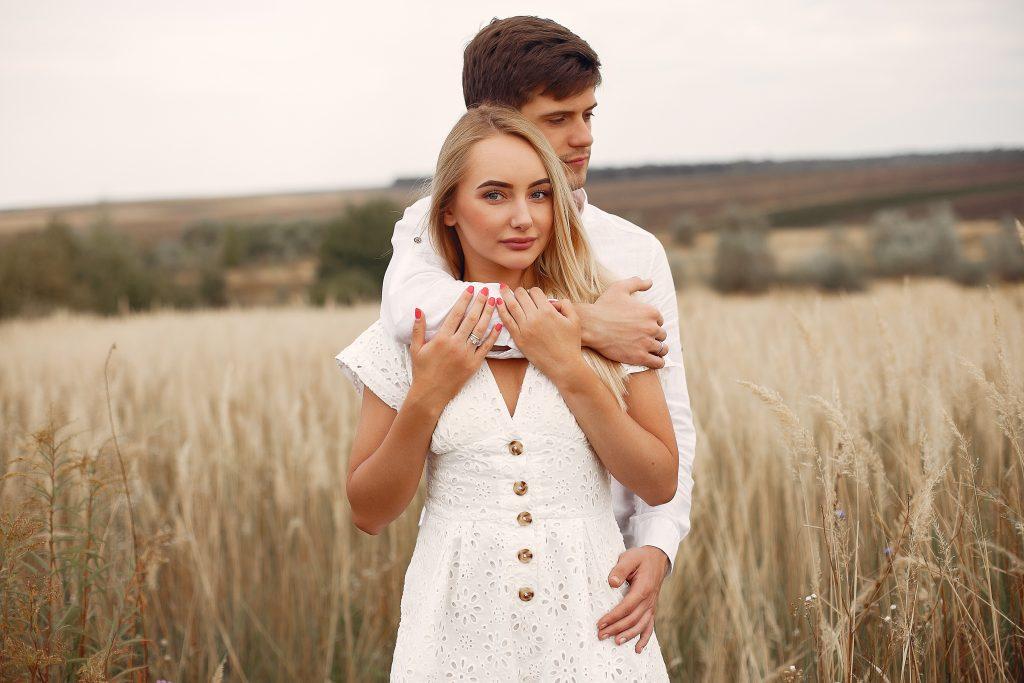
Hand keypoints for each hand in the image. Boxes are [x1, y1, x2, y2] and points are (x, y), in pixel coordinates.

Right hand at [409, 286, 501, 408]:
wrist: (430, 394)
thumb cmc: (421, 370)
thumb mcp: (415, 348)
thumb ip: (418, 328)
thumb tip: (418, 309)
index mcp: (441, 338)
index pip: (456, 314)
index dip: (464, 300)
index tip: (471, 288)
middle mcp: (456, 344)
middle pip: (471, 319)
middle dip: (480, 303)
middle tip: (486, 290)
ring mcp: (466, 355)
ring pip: (481, 330)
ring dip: (488, 314)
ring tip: (494, 302)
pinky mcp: (474, 364)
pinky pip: (486, 347)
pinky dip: (493, 336)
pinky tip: (499, 325)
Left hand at [495, 284, 582, 382]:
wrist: (564, 365)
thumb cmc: (571, 344)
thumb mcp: (575, 320)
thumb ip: (566, 305)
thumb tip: (555, 300)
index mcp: (548, 311)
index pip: (535, 292)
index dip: (533, 291)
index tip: (533, 294)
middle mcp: (534, 318)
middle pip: (521, 296)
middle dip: (518, 291)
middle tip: (516, 290)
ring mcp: (525, 328)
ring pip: (511, 306)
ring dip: (506, 295)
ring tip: (502, 289)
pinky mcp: (519, 339)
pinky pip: (507, 321)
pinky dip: (501, 310)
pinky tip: (498, 304)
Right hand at [582, 276, 668, 367]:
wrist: (590, 325)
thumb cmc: (603, 306)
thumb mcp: (619, 288)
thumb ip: (637, 283)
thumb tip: (650, 281)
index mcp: (651, 311)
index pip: (660, 320)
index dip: (652, 323)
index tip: (643, 327)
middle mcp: (652, 327)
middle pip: (662, 334)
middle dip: (654, 336)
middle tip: (645, 339)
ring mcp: (646, 343)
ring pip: (662, 348)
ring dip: (659, 349)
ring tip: (653, 350)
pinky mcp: (640, 357)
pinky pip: (658, 362)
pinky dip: (658, 362)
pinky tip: (654, 360)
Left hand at [595, 546, 669, 653]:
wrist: (657, 558)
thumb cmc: (641, 558)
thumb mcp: (629, 558)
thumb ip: (620, 569)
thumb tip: (611, 583)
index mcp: (643, 588)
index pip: (626, 607)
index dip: (613, 617)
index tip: (600, 623)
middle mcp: (649, 600)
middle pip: (632, 619)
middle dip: (616, 629)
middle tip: (601, 635)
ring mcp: (651, 606)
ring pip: (640, 625)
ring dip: (628, 635)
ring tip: (615, 642)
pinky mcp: (651, 608)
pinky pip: (650, 626)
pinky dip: (644, 638)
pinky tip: (638, 649)